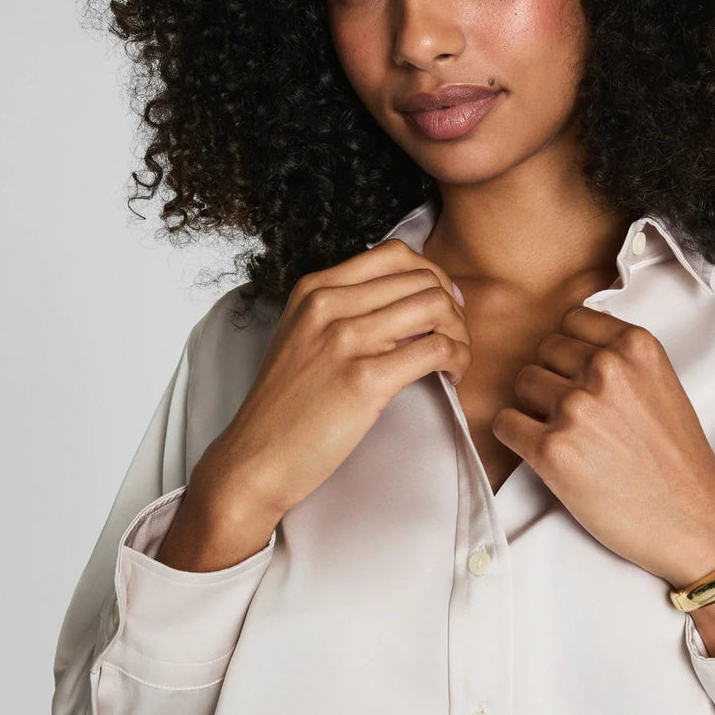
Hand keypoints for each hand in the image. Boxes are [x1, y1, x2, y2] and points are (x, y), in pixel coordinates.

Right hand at [196, 240, 471, 530]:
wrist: (255, 460)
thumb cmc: (287, 407)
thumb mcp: (304, 338)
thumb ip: (345, 312)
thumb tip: (410, 301)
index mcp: (314, 289)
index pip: (395, 255)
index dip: (432, 277)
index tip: (443, 306)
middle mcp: (328, 305)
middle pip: (423, 279)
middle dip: (452, 306)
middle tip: (453, 339)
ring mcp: (345, 340)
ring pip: (436, 307)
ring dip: (460, 333)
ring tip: (454, 360)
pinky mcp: (364, 379)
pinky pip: (436, 348)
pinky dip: (457, 359)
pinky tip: (451, 376)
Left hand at [491, 305, 714, 586]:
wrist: (693, 518)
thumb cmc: (676, 457)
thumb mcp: (661, 383)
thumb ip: (620, 356)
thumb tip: (571, 339)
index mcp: (634, 346)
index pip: (571, 320)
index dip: (570, 350)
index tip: (580, 375)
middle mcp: (605, 369)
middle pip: (543, 350)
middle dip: (553, 377)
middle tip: (575, 413)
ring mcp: (576, 408)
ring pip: (522, 382)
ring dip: (534, 406)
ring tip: (566, 434)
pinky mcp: (552, 450)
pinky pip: (504, 424)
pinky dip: (515, 436)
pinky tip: (544, 452)